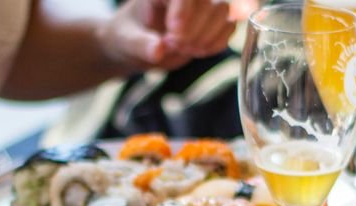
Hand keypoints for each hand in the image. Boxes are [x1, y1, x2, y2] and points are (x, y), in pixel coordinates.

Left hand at [98, 0, 236, 70]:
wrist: (136, 46)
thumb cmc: (127, 38)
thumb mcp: (126, 42)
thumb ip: (141, 45)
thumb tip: (158, 51)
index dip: (184, 11)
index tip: (174, 34)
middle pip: (209, 1)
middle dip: (195, 29)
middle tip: (174, 46)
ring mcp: (201, 6)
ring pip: (222, 11)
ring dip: (207, 36)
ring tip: (187, 50)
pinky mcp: (212, 23)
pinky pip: (228, 27)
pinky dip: (217, 42)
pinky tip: (199, 51)